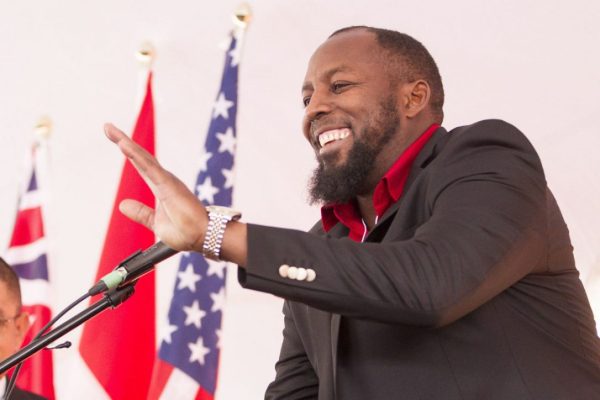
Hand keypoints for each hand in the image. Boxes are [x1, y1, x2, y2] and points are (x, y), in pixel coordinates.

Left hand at [104, 123, 207, 251]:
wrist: (202, 237)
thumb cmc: (185, 230)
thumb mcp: (156, 223)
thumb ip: (141, 213)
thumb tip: (122, 204)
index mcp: (160, 186)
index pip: (141, 165)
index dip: (128, 151)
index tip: (115, 138)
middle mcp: (163, 179)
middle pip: (140, 156)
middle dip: (123, 140)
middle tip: (107, 127)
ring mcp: (166, 180)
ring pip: (142, 158)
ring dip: (126, 143)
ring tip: (109, 129)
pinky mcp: (168, 184)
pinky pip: (149, 167)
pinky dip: (135, 156)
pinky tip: (123, 146)